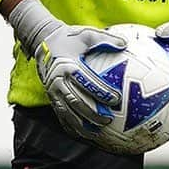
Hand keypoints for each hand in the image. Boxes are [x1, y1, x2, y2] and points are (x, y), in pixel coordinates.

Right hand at [7, 0, 126, 134]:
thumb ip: (106, 39)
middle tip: (108, 120)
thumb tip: (125, 43)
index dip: (101, 92)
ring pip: (67, 112)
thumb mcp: (86, 34)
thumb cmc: (69, 38)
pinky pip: (60, 115)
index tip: (116, 99)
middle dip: (93, 113)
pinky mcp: (50, 97)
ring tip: (97, 133)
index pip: (87, 82)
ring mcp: (52, 91)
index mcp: (68, 66)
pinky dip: (71, 126)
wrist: (43, 42)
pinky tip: (83, 134)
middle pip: (77, 101)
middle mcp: (58, 80)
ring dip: (82, 124)